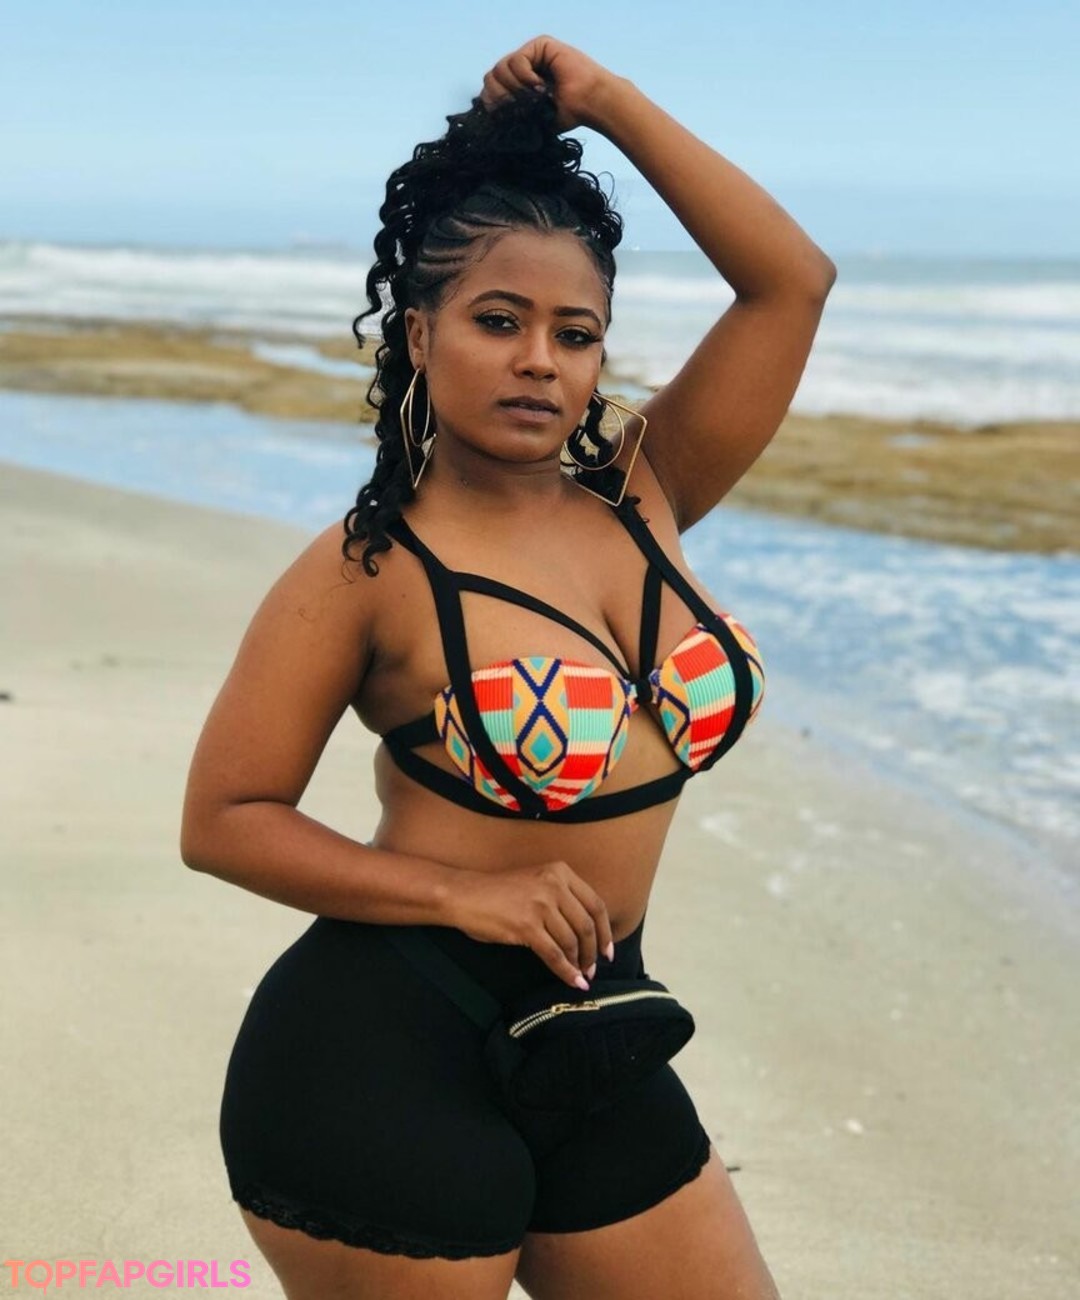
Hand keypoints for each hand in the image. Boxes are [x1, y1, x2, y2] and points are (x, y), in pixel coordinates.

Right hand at [446, 859, 614, 988]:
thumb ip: (561, 897)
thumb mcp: (537, 882)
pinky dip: (565, 971)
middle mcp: (554, 885)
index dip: (605, 931)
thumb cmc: (499, 892)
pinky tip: (571, 981)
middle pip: (586, 925)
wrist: (465, 895)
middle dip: (593, 951)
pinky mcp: (527, 926)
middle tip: (594, 968)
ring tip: (581, 976)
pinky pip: (554, 954)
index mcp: (560, 872)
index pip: (596, 904)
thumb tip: (586, 930)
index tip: (608, 950)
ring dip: (579, 963)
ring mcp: (541, 905)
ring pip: (571, 941)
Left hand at [479, 35, 618, 132]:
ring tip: (534, 96)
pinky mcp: (541, 45)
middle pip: (491, 76)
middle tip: (518, 106)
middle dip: (500, 95)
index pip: (490, 88)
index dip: (491, 102)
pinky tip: (539, 85)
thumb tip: (490, 113)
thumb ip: (511, 114)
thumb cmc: (568, 114)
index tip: (505, 115)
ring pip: (500, 67)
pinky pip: (517, 59)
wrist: (589, 105)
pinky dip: (524, 76)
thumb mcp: (532, 118)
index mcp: (519, 85)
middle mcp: (523, 67)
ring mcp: (531, 54)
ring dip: (515, 87)